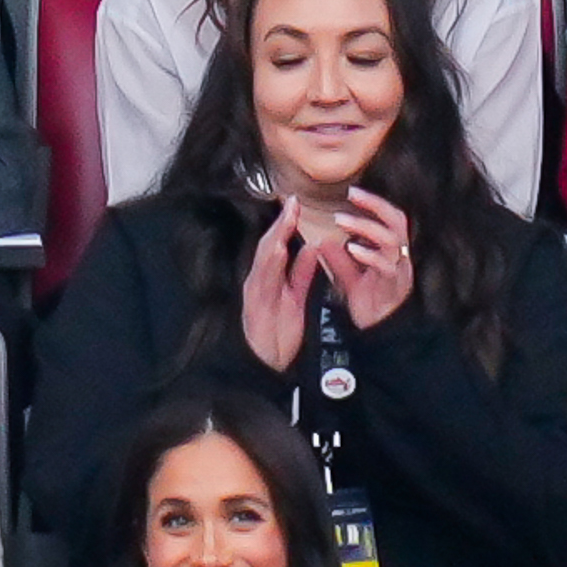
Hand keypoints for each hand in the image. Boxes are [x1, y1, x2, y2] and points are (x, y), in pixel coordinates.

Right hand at [239, 198, 322, 373]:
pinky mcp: (256, 306)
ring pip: (264, 259)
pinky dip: (270, 264)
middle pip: (268, 245)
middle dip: (281, 223)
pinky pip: (263, 281)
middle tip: (292, 202)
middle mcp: (260, 281)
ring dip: (275, 237)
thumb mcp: (296, 297)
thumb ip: (302, 273)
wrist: (265, 365)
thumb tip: (311, 248)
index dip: (287, 224)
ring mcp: (255, 293)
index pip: (278, 244)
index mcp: (270, 279)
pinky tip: (278, 250)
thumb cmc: (279, 334)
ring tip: (287, 218)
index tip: (297, 204)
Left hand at [321, 188, 415, 329]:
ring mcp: (399, 271)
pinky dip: (369, 255)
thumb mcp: (350, 277)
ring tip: (342, 222)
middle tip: (352, 195)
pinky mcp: (395, 287)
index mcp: (392, 251)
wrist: (380, 333)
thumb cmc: (370, 303)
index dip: (374, 203)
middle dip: (375, 205)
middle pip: (397, 221)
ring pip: (392, 240)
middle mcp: (400, 257)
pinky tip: (352, 249)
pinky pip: (386, 266)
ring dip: (366, 228)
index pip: (389, 218)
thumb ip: (339, 260)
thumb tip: (322, 241)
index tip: (352, 192)